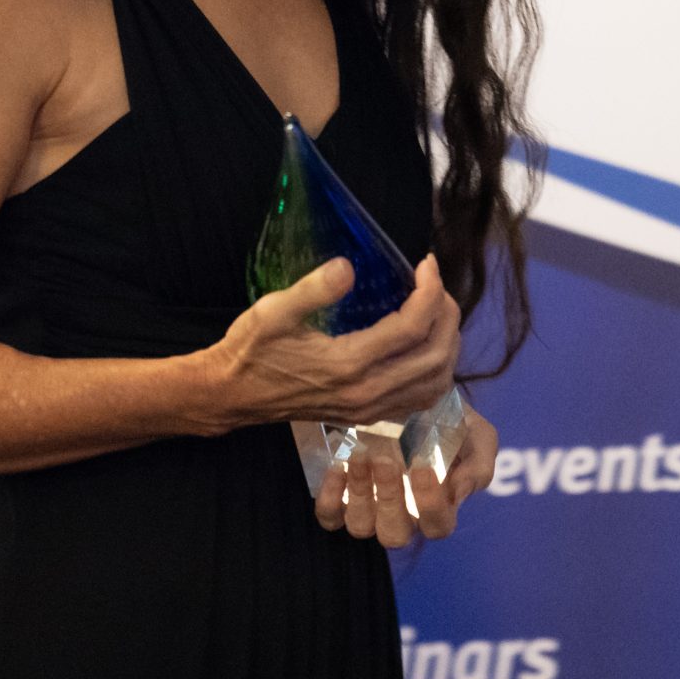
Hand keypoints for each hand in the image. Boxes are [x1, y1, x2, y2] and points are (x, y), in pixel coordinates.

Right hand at [207, 253, 461, 432]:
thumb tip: (349, 266)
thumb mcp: (274, 311)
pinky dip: (437, 369)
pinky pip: (422, 397)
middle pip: (436, 354)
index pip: (413, 327)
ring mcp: (371, 409)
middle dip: (446, 313)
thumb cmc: (251, 350)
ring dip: (447, 343)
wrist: (232, 396)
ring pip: (436, 381)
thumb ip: (313, 289)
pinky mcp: (369, 416)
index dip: (430, 290)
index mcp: (348, 364)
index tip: (426, 263)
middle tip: (433, 283)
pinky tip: (425, 344)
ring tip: (435, 309)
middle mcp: (368, 392)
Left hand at [314, 402, 497, 545]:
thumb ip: (478, 465)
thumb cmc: (448, 419)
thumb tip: (458, 493)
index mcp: (436, 507)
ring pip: (360, 526)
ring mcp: (367, 510)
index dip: (431, 505)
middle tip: (385, 459)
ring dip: (359, 493)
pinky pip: (329, 517)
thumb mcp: (477, 435)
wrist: (408, 389)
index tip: (424, 465)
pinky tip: (337, 467)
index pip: (437, 526)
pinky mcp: (338, 497)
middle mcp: (401, 515)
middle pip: (394, 534)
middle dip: (389, 498)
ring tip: (359, 455)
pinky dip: (330, 497)